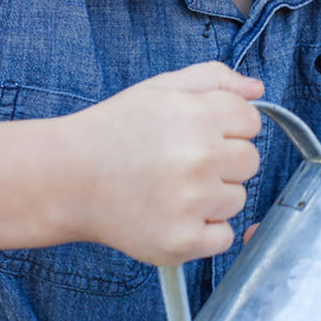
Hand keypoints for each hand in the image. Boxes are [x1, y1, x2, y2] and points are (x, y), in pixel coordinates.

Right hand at [57, 62, 263, 265]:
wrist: (64, 179)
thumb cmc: (115, 132)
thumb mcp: (162, 88)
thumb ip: (215, 79)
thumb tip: (256, 89)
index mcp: (199, 116)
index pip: (252, 122)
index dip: (228, 127)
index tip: (201, 133)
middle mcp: (199, 159)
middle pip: (250, 161)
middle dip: (223, 160)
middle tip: (183, 161)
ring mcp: (191, 203)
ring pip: (237, 199)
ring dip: (213, 196)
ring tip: (172, 187)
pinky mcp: (181, 241)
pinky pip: (224, 237)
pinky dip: (204, 231)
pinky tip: (173, 214)